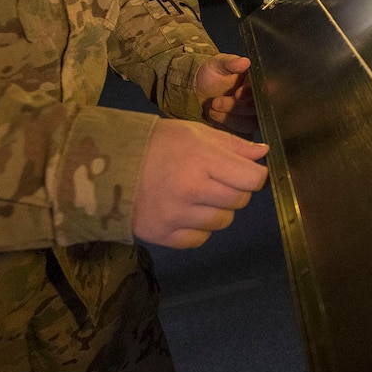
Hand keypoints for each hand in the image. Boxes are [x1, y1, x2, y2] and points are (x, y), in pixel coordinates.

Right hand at [133, 119, 268, 248]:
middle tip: (217, 181)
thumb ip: (232, 145)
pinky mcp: (164, 236)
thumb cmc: (156, 143)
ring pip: (222, 222)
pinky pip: (200, 239)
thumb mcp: (194, 133)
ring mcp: (177, 216)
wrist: (106, 166)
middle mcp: (192, 190)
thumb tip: (264, 154)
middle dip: (235, 191)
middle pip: (239, 201)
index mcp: (202, 159)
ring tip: (197, 196)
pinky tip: (184, 212)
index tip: (245, 173)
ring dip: (217, 210)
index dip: (254, 175)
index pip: (252, 178)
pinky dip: (198, 228)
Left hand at [193, 53, 256, 132]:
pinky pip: (242, 136)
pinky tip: (215, 119)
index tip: (237, 92)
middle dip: (236, 108)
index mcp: (257, 83)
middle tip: (216, 101)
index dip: (251, 94)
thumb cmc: (210, 74)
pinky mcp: (243, 130)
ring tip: (212, 108)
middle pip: (258, 110)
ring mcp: (252, 117)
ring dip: (229, 118)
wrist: (197, 91)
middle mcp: (258, 101)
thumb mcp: (217, 63)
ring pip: (250, 124)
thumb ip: (230, 62)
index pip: (265, 91)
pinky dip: (227, 129)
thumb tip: (245, 61)